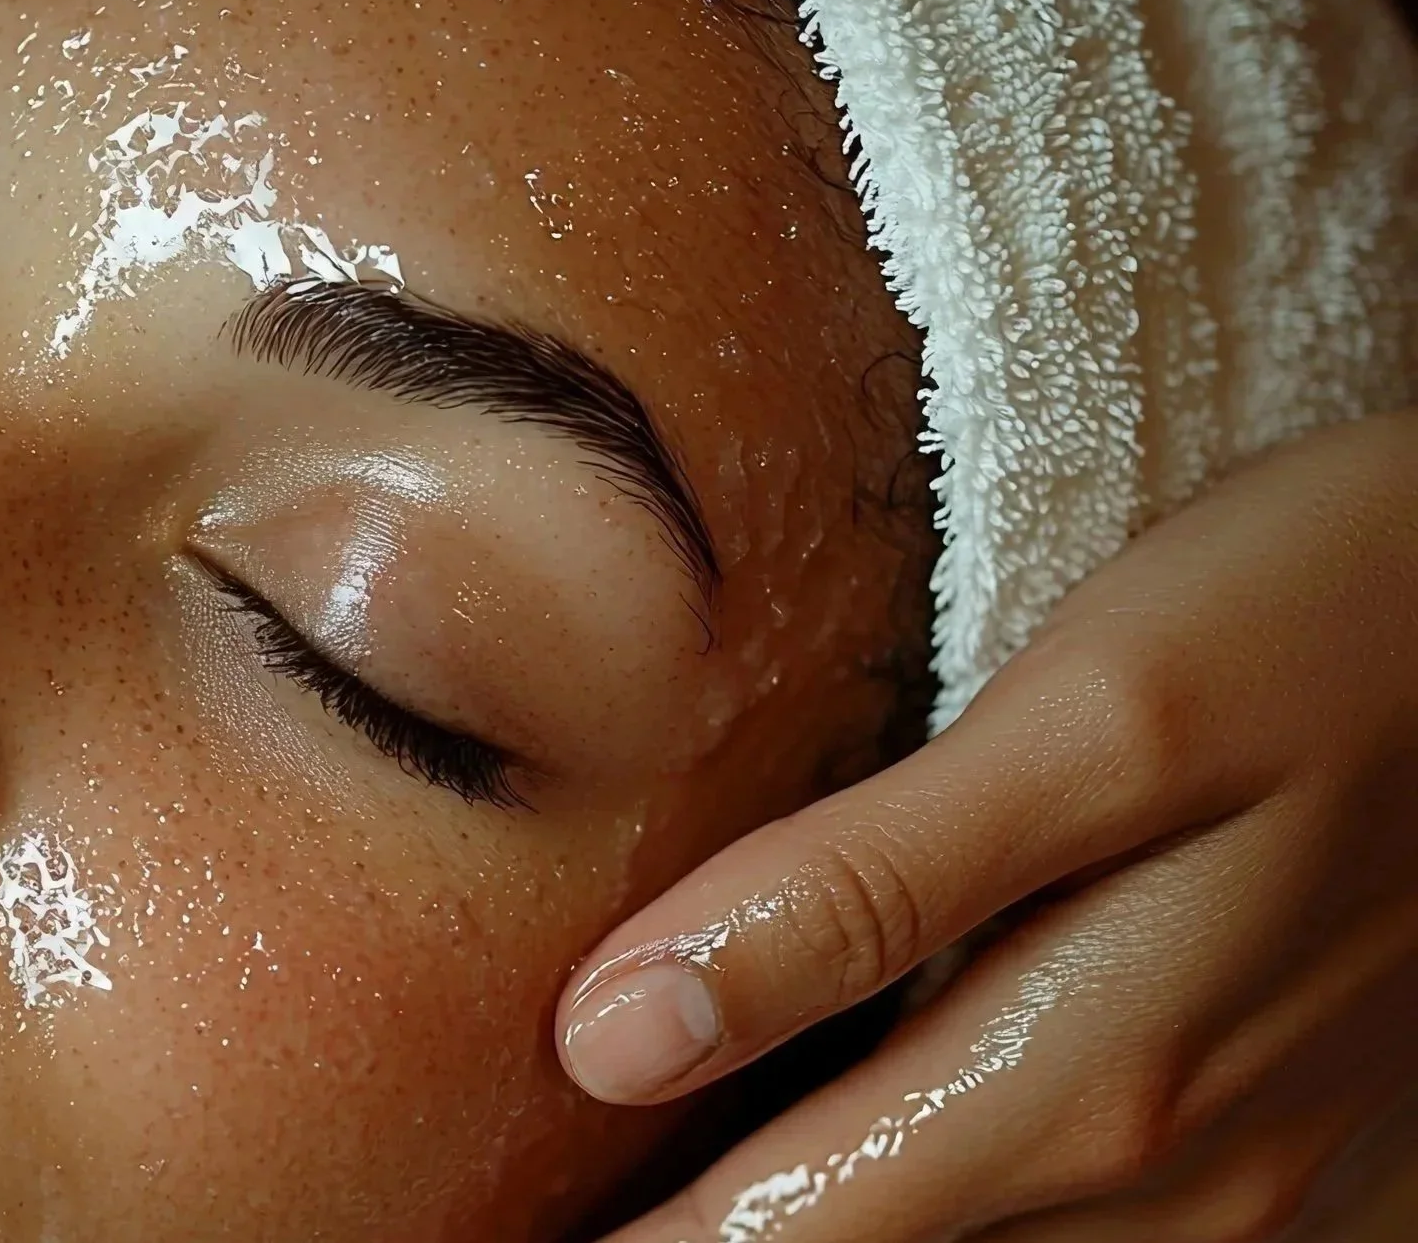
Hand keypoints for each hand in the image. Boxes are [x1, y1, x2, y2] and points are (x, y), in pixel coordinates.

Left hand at [557, 409, 1417, 1241]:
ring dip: (812, 1233)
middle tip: (519, 1213)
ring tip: (658, 1191)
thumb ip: (860, 885)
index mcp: (1084, 1086)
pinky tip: (872, 1163)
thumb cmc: (1324, 627)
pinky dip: (946, 1214)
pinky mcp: (1286, 1166)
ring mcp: (1240, 1195)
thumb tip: (613, 1032)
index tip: (486, 1227)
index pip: (778, 1234)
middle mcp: (1161, 1186)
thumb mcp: (1098, 724)